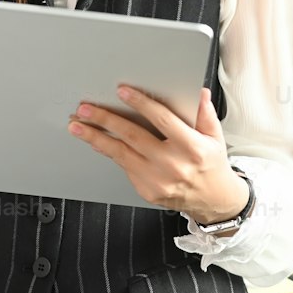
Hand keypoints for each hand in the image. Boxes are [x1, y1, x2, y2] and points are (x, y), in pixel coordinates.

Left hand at [67, 85, 250, 223]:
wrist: (212, 200)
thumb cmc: (211, 165)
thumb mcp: (215, 137)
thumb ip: (205, 113)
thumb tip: (199, 92)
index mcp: (191, 147)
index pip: (162, 120)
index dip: (141, 103)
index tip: (123, 92)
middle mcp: (173, 164)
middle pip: (133, 136)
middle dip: (106, 120)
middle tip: (85, 109)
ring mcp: (158, 180)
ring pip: (121, 154)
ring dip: (95, 138)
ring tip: (77, 125)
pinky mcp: (147, 190)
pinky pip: (124, 167)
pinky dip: (108, 153)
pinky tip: (96, 141)